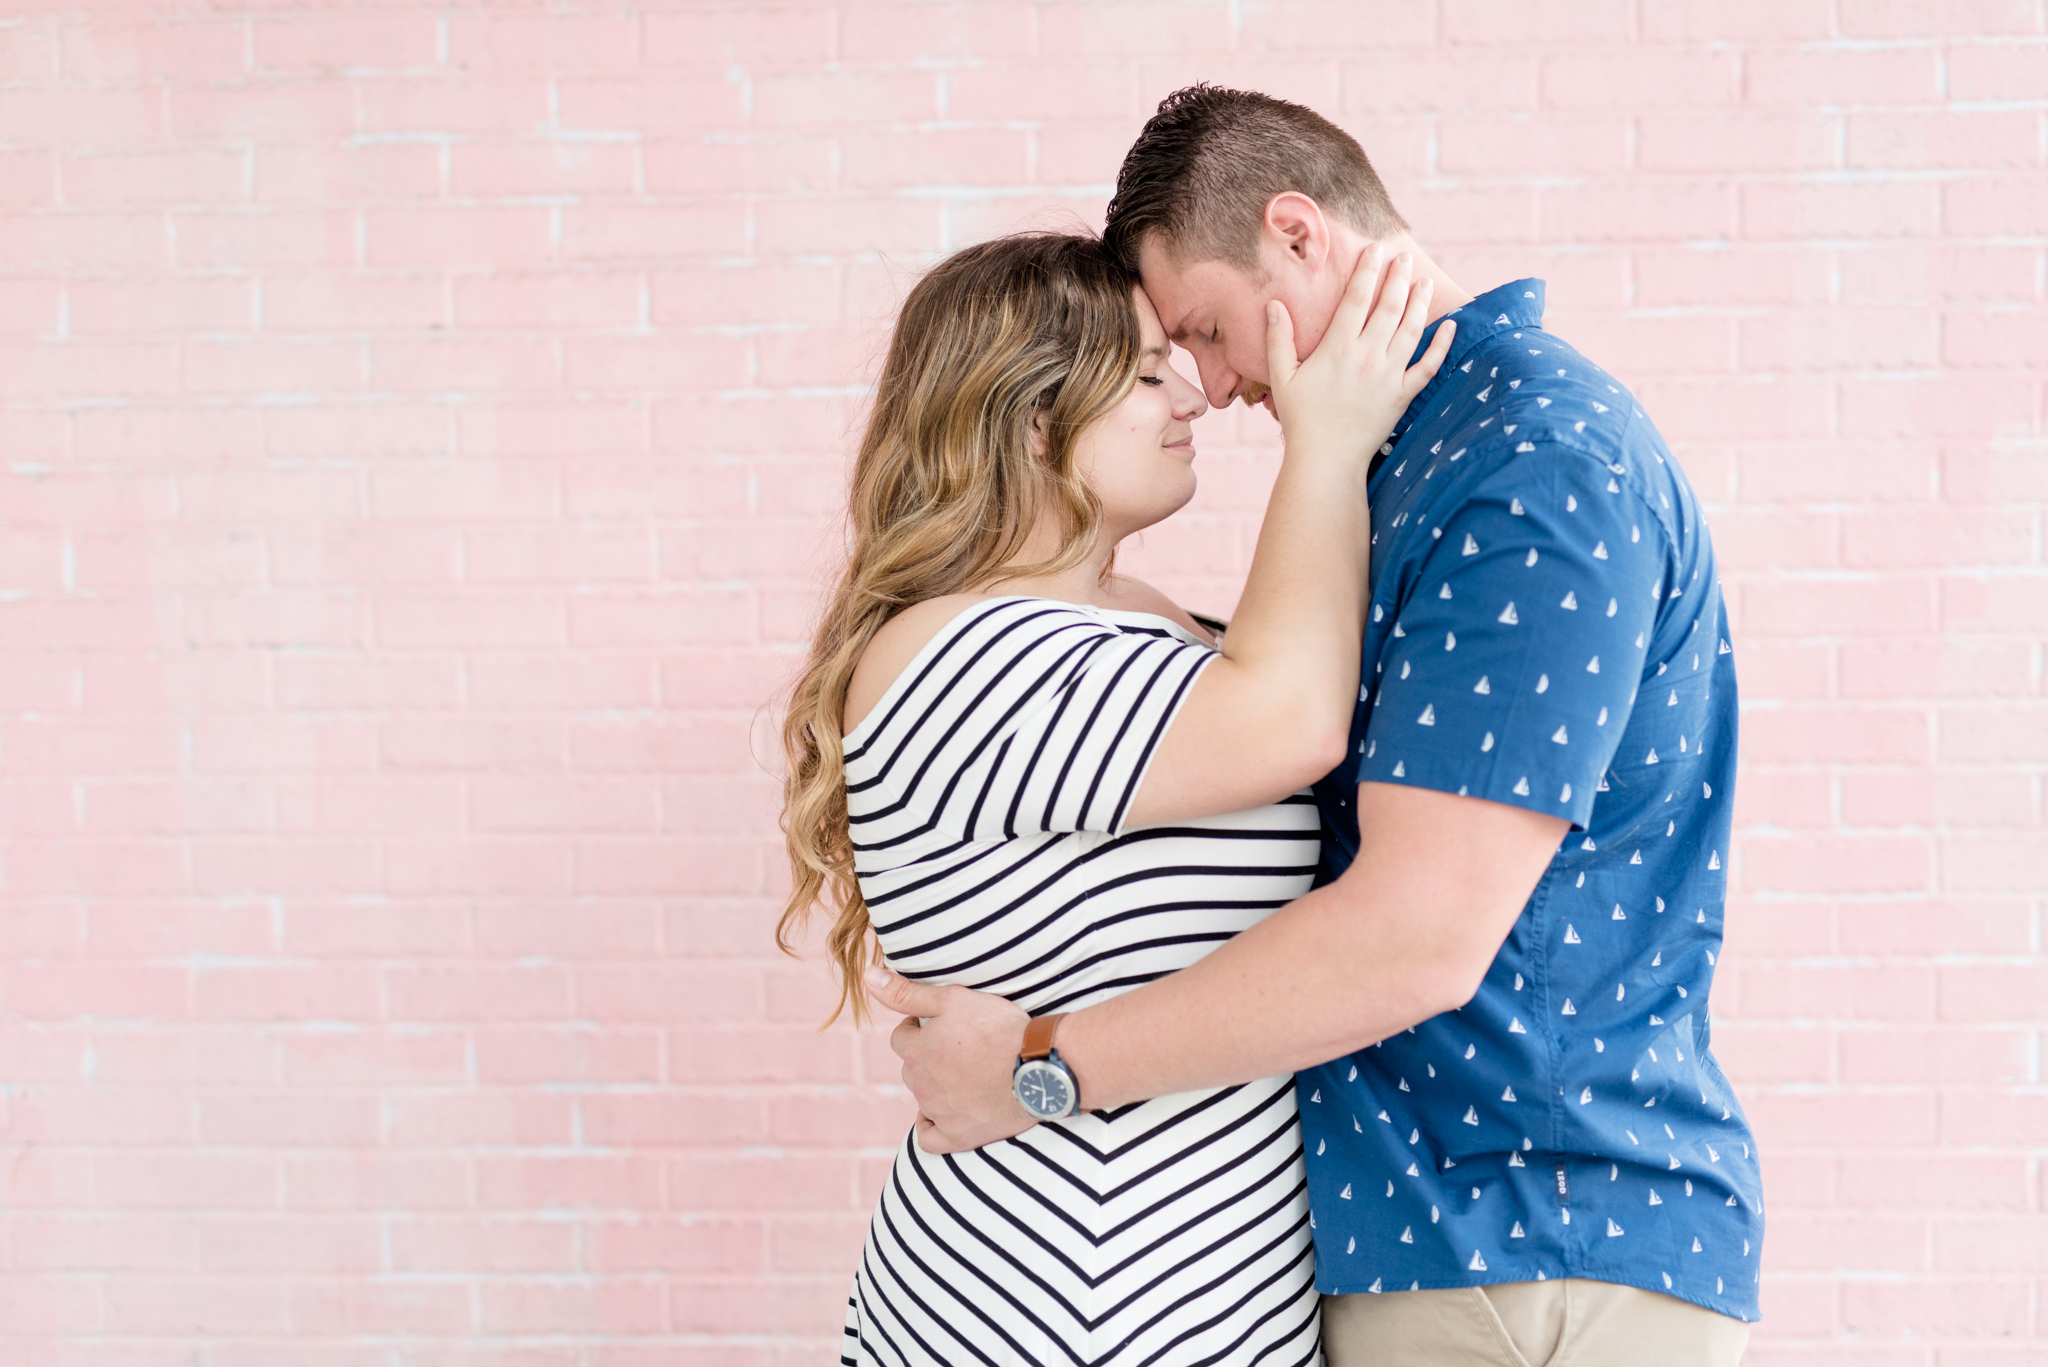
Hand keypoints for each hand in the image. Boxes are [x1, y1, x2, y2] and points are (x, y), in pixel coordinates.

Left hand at [867, 967, 1035, 1153]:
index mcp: (916, 1051)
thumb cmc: (998, 1028)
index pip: (901, 1037)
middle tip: (958, 1047)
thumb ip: (906, 992)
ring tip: (965, 1073)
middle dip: (927, 1056)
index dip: (918, 1027)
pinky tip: (942, 1115)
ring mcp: (938, 1112)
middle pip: (912, 1067)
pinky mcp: (958, 1136)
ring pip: (923, 1097)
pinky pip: (930, 1138)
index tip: (940, 1024)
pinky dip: (931, 1126)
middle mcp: (920, 1084)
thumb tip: (867, 977)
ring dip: (935, 1085)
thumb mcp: (952, 998)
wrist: (1037, 1067)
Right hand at [1265, 245, 1454, 463]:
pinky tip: (1450, 327)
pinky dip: (1442, 345)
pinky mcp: (1403, 395)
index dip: (1367, 271)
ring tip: (1426, 282)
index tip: (1375, 250)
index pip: (1356, 299)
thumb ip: (1278, 339)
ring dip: (1420, 302)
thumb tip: (1274, 305)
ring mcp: (1389, 375)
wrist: (1326, 458)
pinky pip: (1428, 366)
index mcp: (1337, 348)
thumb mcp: (1281, 377)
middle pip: (1388, 307)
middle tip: (1405, 258)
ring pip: (1411, 329)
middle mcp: (1367, 356)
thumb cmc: (1301, 418)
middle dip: (1398, 278)